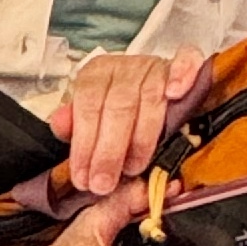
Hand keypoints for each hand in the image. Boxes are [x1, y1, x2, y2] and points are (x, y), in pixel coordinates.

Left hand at [48, 46, 206, 203]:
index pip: (87, 106)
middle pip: (118, 106)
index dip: (84, 144)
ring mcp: (156, 65)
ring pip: (151, 97)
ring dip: (142, 137)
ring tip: (133, 168)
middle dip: (109, 150)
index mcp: (96, 74)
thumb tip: (60, 125)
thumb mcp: (91, 117)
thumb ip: (74, 124)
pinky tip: (175, 93)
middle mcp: (125, 66)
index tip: (84, 178)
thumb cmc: (117, 108)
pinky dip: (182, 75)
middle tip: (105, 184)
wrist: (150, 84)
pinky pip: (186, 62)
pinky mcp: (186, 62)